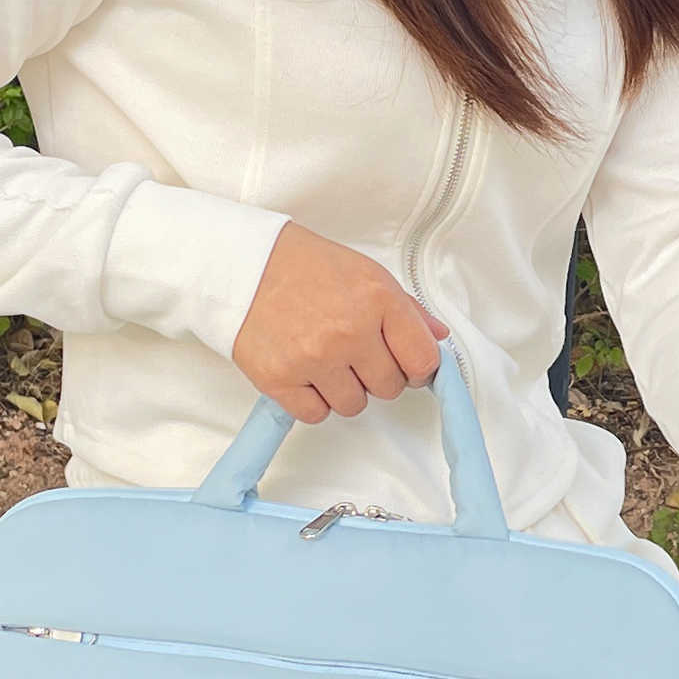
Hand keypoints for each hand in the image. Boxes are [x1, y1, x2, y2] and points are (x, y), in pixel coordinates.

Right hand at [231, 221, 449, 422]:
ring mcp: (314, 358)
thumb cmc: (304, 267)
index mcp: (378, 300)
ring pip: (353, 406)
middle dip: (377, 375)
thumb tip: (438, 338)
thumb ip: (407, 310)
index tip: (407, 364)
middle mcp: (349, 331)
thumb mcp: (366, 274)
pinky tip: (304, 372)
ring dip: (344, 390)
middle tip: (354, 353)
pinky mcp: (280, 379)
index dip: (418, 368)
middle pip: (389, 388)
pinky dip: (313, 400)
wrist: (240, 265)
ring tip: (325, 359)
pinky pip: (316, 414)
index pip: (423, 361)